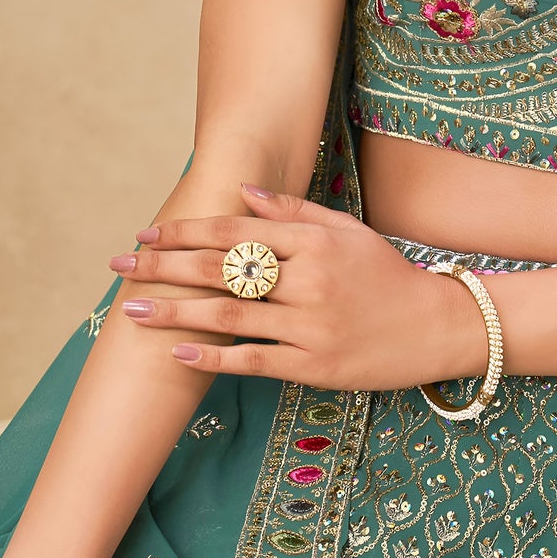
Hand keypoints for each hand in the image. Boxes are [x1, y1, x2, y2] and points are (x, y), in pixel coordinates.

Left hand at [109, 185, 486, 391]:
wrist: (435, 326)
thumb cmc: (386, 274)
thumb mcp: (346, 230)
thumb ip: (294, 211)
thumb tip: (243, 190)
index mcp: (313, 241)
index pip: (236, 232)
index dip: (186, 231)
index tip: (146, 232)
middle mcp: (308, 280)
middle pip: (222, 270)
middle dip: (164, 266)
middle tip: (120, 265)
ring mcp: (310, 326)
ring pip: (229, 316)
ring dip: (175, 313)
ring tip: (132, 310)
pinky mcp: (314, 366)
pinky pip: (253, 361)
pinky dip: (213, 358)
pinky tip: (177, 354)